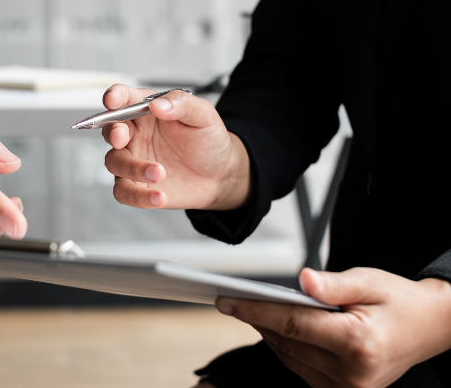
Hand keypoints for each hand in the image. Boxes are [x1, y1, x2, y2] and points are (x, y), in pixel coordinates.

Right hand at [101, 85, 250, 210]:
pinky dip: (137, 197)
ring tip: (159, 173)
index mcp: (146, 111)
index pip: (124, 98)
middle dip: (113, 133)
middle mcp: (135, 134)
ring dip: (132, 168)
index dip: (114, 96)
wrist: (220, 175)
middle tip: (122, 137)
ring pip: (114, 162)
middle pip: (110, 130)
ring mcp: (133, 160)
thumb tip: (157, 104)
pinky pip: (123, 192)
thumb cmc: (208, 140)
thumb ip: (181, 104)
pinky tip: (158, 196)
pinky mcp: (136, 185)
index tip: (112, 101)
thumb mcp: (203, 115)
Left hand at [215, 267, 450, 387]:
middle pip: (286, 343)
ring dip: (268, 334)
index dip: (254, 311)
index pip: (291, 325)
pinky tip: (276, 327)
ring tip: (250, 308)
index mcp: (358, 344)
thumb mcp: (368, 280)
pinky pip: (300, 368)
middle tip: (232, 298)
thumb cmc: (398, 301)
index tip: (225, 301)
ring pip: (289, 358)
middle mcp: (352, 375)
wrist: (429, 327)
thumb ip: (333, 283)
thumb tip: (302, 281)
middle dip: (257, 319)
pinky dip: (285, 347)